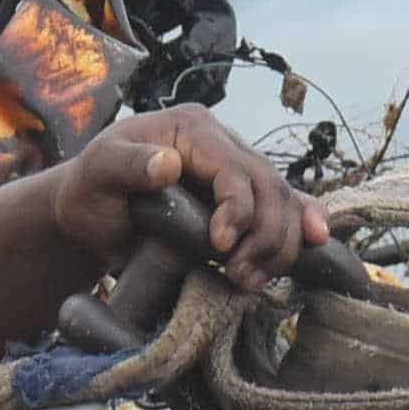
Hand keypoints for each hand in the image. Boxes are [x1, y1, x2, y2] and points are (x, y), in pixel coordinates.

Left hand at [44, 106, 329, 291]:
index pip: (236, 170)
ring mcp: (238, 171)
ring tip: (250, 279)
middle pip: (270, 188)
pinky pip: (286, 208)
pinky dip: (303, 225)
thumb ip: (126, 164)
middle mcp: (224, 145)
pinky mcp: (244, 200)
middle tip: (238, 274)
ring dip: (280, 245)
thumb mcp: (97, 171)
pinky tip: (317, 242)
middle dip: (265, 235)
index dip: (238, 210)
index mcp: (194, 129)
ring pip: (284, 203)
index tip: (219, 248)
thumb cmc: (91, 189)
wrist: (92, 213)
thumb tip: (167, 162)